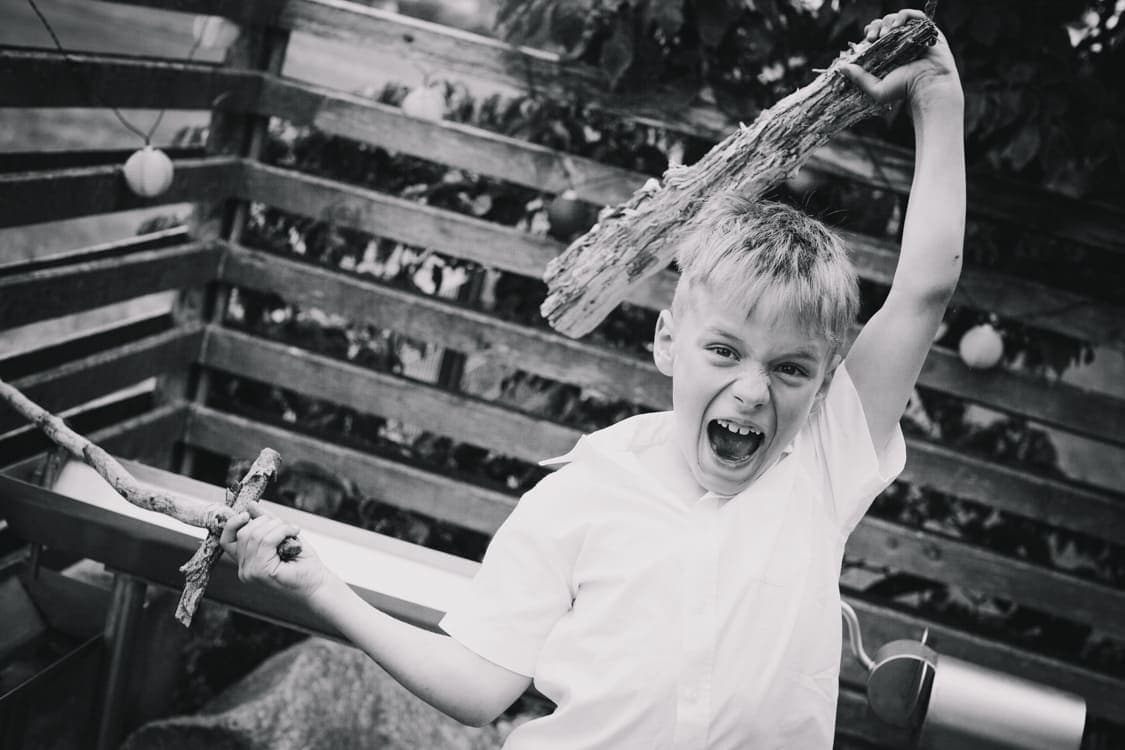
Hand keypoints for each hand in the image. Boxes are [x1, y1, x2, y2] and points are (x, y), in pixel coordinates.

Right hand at [220, 502, 326, 600]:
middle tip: (285, 527)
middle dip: (266, 522)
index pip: (226, 540)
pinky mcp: (261, 572)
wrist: (318, 583)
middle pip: (244, 533)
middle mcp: (244, 570)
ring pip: (256, 535)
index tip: (247, 514)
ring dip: (278, 526)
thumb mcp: (281, 535)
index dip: (233, 523)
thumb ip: (265, 521)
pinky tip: (294, 533)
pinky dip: (282, 531)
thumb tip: (250, 505)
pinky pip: (267, 541)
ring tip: (292, 531)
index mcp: (246, 562)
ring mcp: (251, 573)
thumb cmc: (302, 561)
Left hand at [840, 9, 961, 110]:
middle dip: (876, 27)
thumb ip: (859, 78)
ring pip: (897, 19)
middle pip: (885, 25)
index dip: (870, 32)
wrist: (927, 86)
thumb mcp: (876, 88)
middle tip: (872, 38)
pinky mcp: (928, 30)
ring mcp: (915, 35)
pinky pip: (915, 15)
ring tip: (885, 33)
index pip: (877, 35)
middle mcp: (902, 43)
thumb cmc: (904, 90)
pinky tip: (896, 26)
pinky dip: (904, 16)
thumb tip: (841, 67)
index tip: (866, 40)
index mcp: (890, 53)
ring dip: (887, 22)